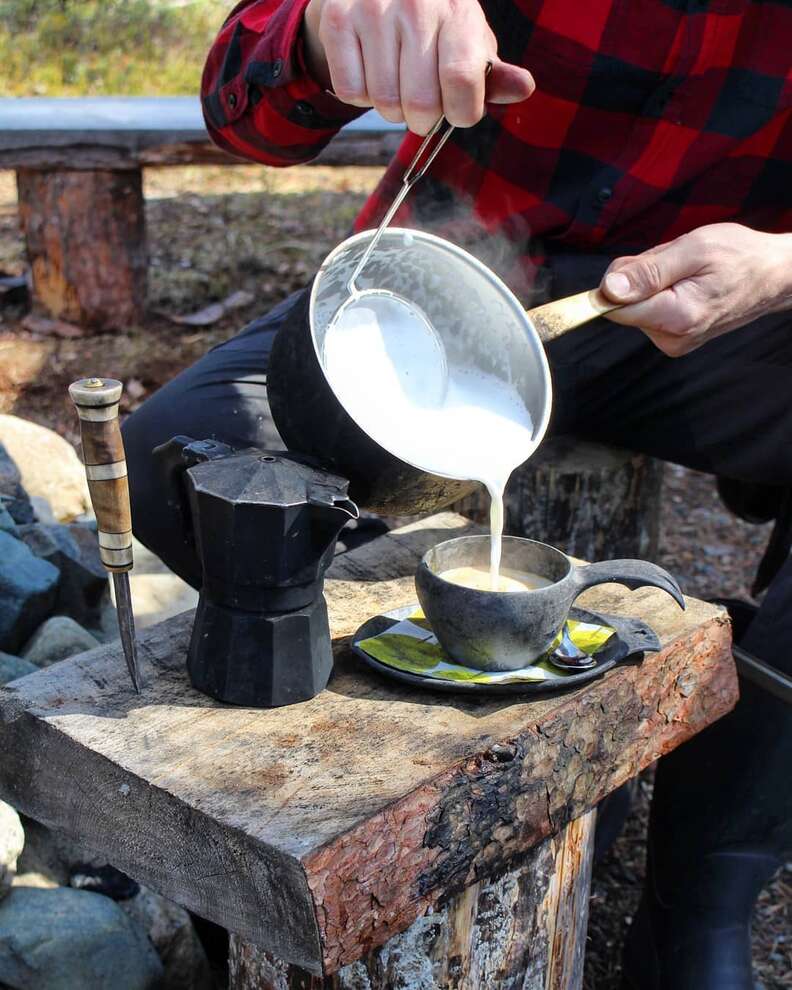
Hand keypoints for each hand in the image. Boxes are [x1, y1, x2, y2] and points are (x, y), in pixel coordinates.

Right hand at [303, 0, 534, 133]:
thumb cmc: (435, 29)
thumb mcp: (469, 45)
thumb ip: (493, 74)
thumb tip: (524, 88)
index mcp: (457, 10)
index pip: (462, 83)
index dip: (461, 113)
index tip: (458, 110)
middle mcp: (416, 4)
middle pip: (420, 104)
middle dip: (423, 119)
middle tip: (422, 104)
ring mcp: (374, 9)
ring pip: (384, 103)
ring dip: (391, 109)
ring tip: (395, 82)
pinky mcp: (339, 19)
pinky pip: (351, 91)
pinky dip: (361, 96)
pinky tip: (370, 71)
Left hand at [599, 224, 791, 356]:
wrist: (772, 276)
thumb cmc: (740, 257)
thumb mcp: (693, 249)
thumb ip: (648, 271)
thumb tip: (608, 289)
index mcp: (676, 317)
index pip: (614, 308)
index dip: (616, 282)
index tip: (637, 265)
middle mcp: (672, 338)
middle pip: (623, 306)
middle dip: (639, 277)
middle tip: (674, 263)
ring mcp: (673, 341)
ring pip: (636, 306)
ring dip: (652, 283)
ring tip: (685, 273)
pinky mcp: (675, 338)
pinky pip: (649, 311)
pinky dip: (661, 292)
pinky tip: (685, 284)